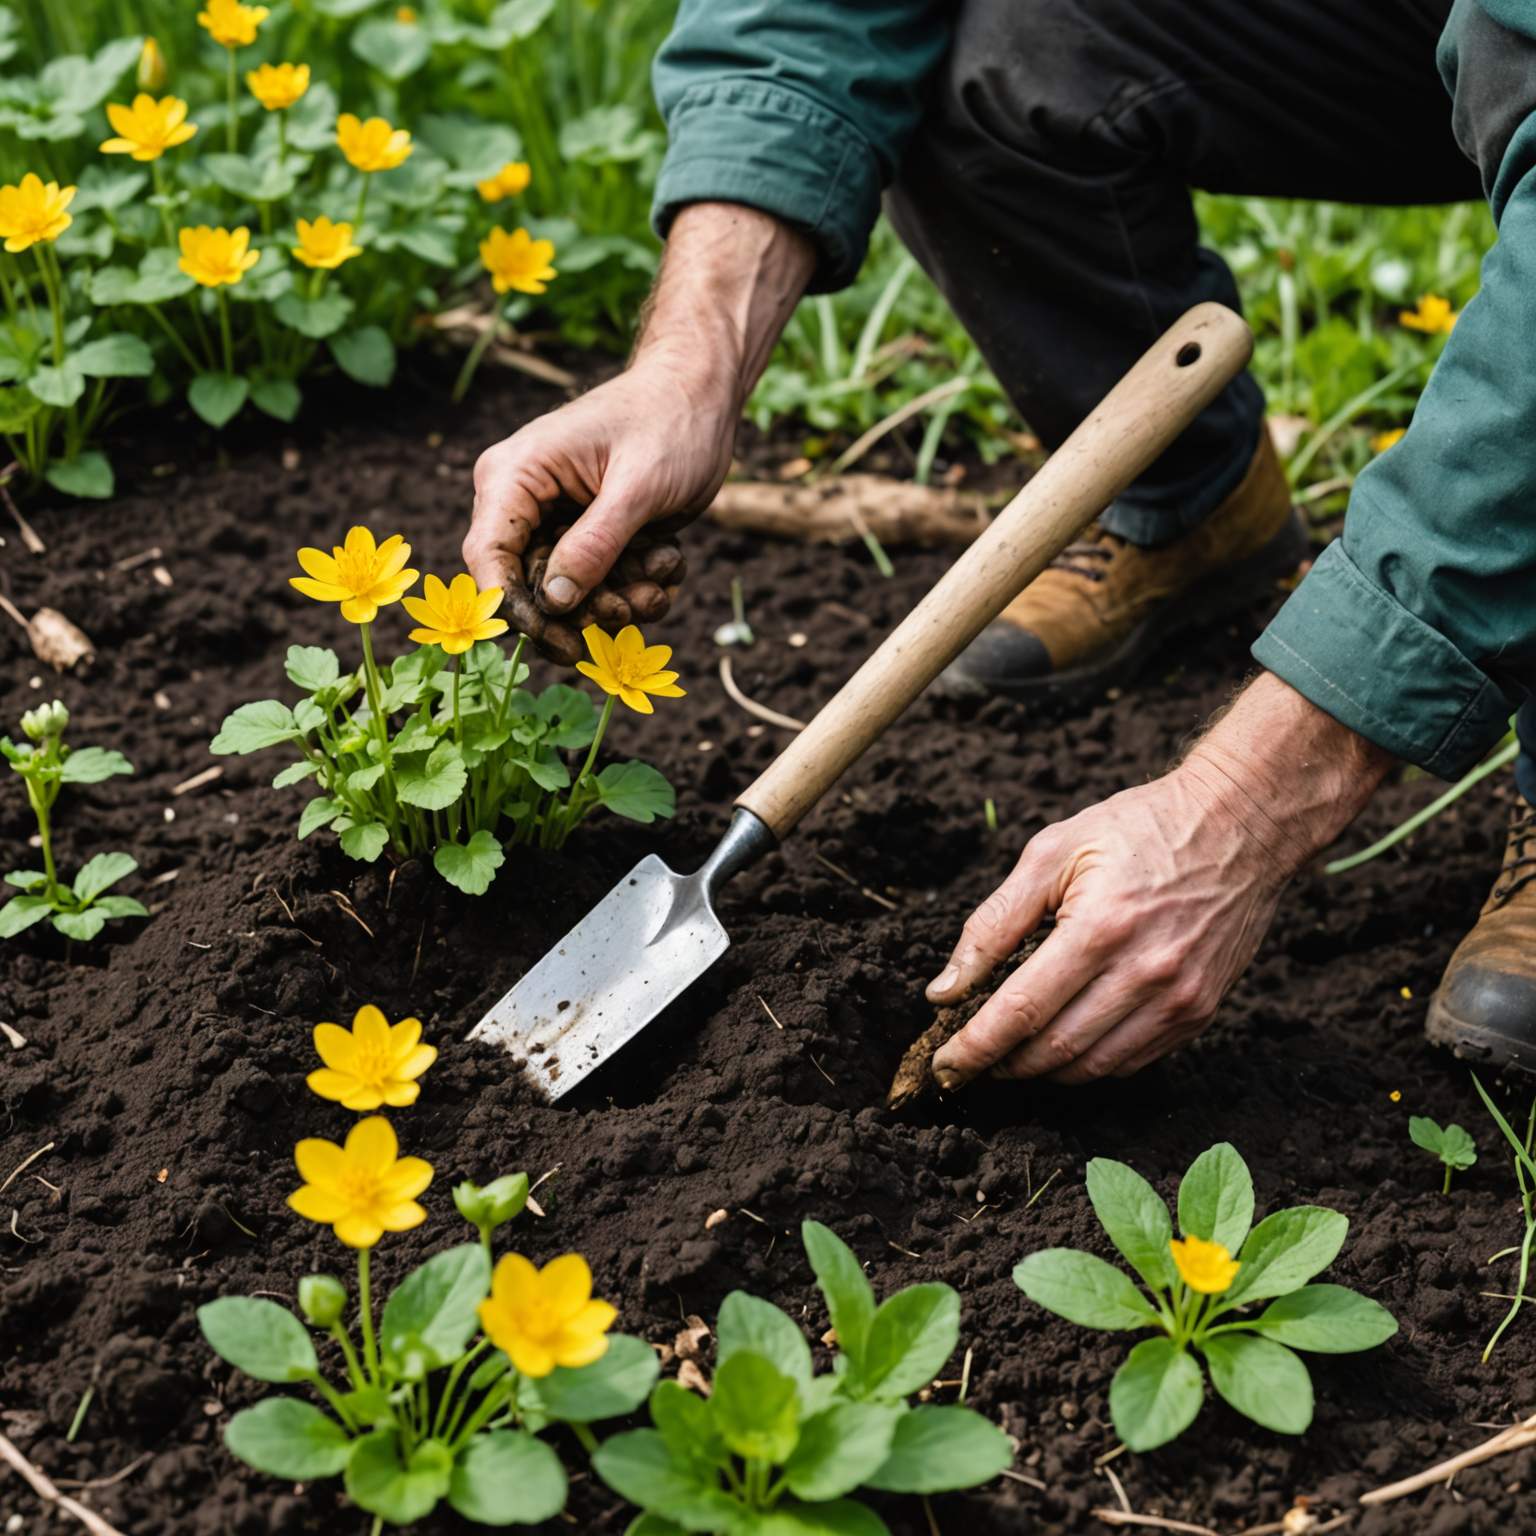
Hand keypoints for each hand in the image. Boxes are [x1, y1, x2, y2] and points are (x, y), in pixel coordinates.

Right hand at [464, 356, 732, 660]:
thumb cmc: (670, 422)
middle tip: (632, 608)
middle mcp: (524, 501)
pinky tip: (669, 562)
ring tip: (663, 575)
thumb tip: (554, 602)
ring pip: (570, 593)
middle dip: (586, 609)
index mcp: (515, 474)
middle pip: (528, 586)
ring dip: (620, 599)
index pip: (489, 556)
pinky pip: (600, 582)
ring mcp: (556, 519)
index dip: (514, 607)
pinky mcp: (589, 534)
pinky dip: (635, 585)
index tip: (558, 640)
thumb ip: (596, 544)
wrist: (702, 395)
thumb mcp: (639, 487)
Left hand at [926, 674, 1393, 1085]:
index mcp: (1100, 927)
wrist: (1240, 823)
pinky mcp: (1200, 1011)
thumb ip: (993, 923)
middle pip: (1055, 1048)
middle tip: (965, 1064)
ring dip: (1040, 1073)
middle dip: (1000, 1065)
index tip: (942, 1065)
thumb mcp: (1052, 853)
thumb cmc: (1138, 829)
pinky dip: (1087, 1065)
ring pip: (1093, 1066)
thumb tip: (944, 990)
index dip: (975, 1046)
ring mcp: (1179, 998)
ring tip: (1005, 1060)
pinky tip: (1059, 1049)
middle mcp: (1144, 971)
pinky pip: (1131, 1061)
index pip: (1021, 1010)